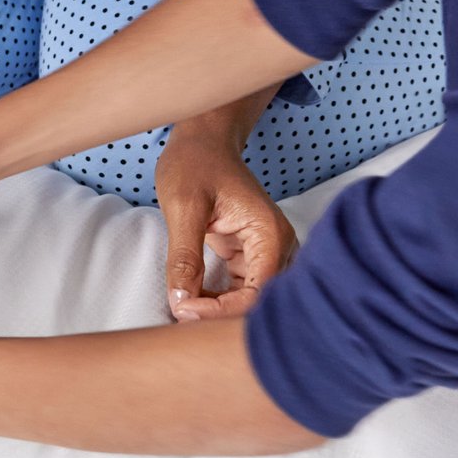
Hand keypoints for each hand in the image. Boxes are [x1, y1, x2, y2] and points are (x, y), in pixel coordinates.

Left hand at [155, 134, 295, 320]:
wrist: (202, 143)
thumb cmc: (195, 165)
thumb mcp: (183, 207)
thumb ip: (184, 256)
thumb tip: (180, 302)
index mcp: (270, 233)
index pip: (258, 292)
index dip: (222, 310)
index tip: (183, 308)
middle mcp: (278, 246)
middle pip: (260, 301)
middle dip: (221, 314)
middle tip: (179, 311)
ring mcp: (267, 252)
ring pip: (251, 299)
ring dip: (218, 309)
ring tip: (182, 305)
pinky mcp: (251, 256)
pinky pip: (241, 289)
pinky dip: (217, 298)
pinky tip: (191, 296)